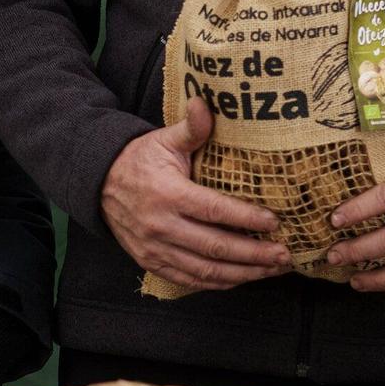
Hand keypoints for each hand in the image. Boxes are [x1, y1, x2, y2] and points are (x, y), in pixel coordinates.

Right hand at [100, 95, 289, 290]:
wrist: (100, 184)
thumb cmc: (139, 160)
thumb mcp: (163, 140)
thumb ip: (190, 127)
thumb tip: (205, 103)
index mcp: (167, 194)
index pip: (214, 210)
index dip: (246, 218)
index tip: (274, 222)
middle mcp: (161, 226)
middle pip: (215, 248)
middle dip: (255, 254)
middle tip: (285, 254)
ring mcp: (155, 249)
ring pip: (206, 270)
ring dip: (243, 273)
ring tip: (272, 268)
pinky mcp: (152, 263)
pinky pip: (190, 279)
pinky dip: (219, 282)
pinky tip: (243, 277)